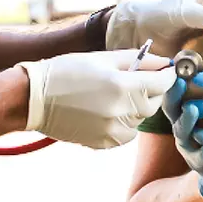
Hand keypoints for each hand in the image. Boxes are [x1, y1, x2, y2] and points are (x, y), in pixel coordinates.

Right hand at [16, 51, 175, 148]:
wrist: (34, 98)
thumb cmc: (68, 71)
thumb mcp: (104, 57)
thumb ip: (139, 60)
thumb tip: (164, 63)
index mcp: (123, 86)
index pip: (164, 83)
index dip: (168, 74)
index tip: (166, 69)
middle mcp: (121, 112)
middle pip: (155, 102)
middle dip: (151, 89)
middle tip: (134, 78)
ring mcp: (113, 131)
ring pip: (141, 118)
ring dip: (136, 106)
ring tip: (113, 93)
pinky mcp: (104, 144)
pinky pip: (127, 132)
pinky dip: (124, 121)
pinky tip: (105, 109)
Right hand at [163, 78, 202, 201]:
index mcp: (188, 106)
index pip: (177, 91)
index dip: (176, 79)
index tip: (178, 66)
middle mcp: (185, 124)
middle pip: (174, 110)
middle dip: (174, 96)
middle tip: (180, 82)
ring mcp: (191, 145)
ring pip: (183, 133)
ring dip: (188, 120)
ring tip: (194, 109)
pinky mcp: (202, 165)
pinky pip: (200, 159)